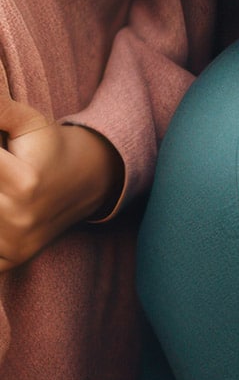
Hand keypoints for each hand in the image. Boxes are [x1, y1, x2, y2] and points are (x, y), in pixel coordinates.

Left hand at [0, 88, 122, 267]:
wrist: (88, 182)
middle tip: (4, 170)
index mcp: (23, 181)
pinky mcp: (11, 258)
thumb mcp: (28, 120)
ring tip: (4, 186)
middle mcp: (19, 218)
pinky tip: (4, 203)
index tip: (0, 152)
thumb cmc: (50, 147)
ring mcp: (14, 243)